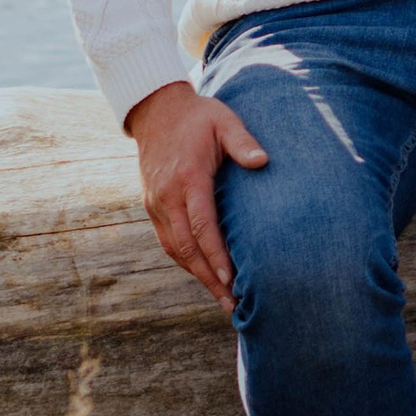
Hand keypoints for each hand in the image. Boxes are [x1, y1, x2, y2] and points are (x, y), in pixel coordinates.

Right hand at [127, 80, 265, 299]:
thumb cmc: (199, 116)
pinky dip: (185, 261)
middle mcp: (167, 195)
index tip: (232, 279)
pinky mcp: (152, 206)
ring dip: (197, 275)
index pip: (202, 225)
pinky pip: (168, 240)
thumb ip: (243, 141)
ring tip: (221, 298)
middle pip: (187, 247)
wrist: (157, 111)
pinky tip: (203, 274)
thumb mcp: (224, 120)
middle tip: (230, 304)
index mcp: (187, 178)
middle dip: (209, 278)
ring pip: (175, 249)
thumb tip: (263, 162)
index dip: (216, 255)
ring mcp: (156, 203)